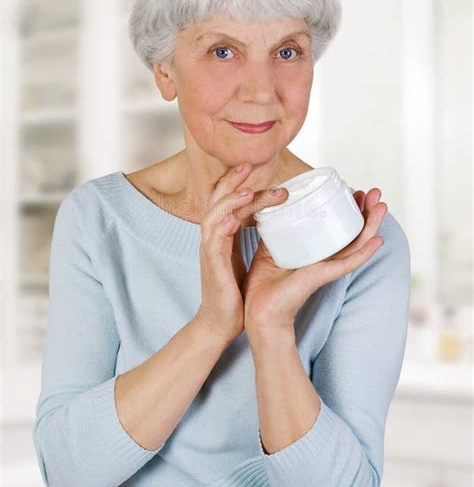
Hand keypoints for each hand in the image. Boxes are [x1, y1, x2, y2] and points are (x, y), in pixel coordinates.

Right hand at [195, 162, 288, 343]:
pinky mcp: (211, 265)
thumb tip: (271, 223)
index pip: (225, 200)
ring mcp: (209, 251)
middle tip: (249, 165)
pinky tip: (233, 217)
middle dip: (231, 181)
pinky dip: (222, 226)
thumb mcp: (241, 258)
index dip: (235, 182)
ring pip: (214, 216)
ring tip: (247, 190)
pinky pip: (213, 241)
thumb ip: (249, 239)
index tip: (251, 168)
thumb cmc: (233, 292)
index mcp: (221, 235)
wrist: (220, 321)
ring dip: (230, 201)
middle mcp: (212, 238)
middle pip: (217, 200)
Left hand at [242, 187, 387, 336]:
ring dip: (372, 224)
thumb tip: (272, 206)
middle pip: (354, 232)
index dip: (350, 209)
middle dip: (367, 211)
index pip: (339, 227)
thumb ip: (274, 229)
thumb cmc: (264, 282)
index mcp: (316, 251)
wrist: (257, 308)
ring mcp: (326, 267)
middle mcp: (326, 259)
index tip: (357, 191)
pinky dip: (364, 252)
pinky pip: (348, 263)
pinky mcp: (322, 276)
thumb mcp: (269, 247)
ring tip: (382, 205)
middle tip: (376, 193)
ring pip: (357, 244)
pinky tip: (378, 240)